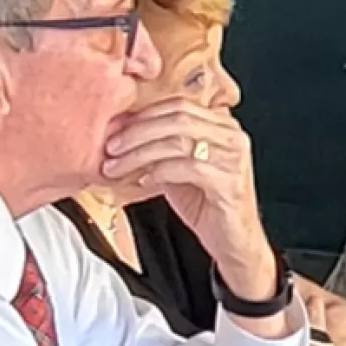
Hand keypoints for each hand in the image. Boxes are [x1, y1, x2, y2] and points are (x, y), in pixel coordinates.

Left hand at [102, 99, 278, 295]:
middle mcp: (232, 136)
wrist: (234, 241)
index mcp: (221, 126)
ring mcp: (233, 158)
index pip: (178, 105)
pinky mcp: (229, 182)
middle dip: (138, 131)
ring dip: (141, 153)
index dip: (143, 114)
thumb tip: (122, 135)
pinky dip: (160, 172)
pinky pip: (188, 168)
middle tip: (112, 147)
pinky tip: (144, 181)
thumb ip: (160, 148)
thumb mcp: (179, 168)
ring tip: (118, 166)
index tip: (115, 128)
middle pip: (178, 117)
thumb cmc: (207, 204)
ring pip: (180, 141)